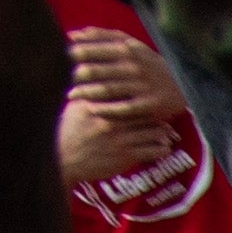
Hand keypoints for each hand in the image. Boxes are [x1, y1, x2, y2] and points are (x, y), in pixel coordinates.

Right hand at [51, 29, 189, 198]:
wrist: (64, 159)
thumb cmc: (70, 130)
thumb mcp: (75, 106)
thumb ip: (90, 91)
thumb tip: (98, 73)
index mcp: (98, 105)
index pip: (127, 95)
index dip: (142, 94)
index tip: (152, 93)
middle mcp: (110, 121)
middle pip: (143, 112)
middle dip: (157, 113)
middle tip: (166, 112)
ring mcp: (119, 139)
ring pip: (152, 132)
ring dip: (163, 132)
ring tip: (167, 131)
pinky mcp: (126, 157)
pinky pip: (153, 151)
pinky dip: (162, 148)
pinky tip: (164, 146)